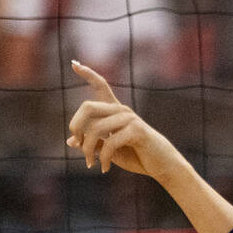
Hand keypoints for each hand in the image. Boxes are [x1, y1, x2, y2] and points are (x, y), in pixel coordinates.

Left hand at [66, 61, 178, 176]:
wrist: (162, 166)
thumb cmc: (136, 156)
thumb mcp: (110, 150)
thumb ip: (94, 143)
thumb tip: (71, 141)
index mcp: (115, 111)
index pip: (101, 85)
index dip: (88, 74)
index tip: (74, 64)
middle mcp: (121, 110)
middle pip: (87, 107)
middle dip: (76, 127)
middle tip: (76, 144)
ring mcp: (129, 119)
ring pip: (94, 129)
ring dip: (88, 150)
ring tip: (90, 164)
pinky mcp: (136, 131)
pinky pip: (110, 143)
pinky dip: (103, 159)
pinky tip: (105, 168)